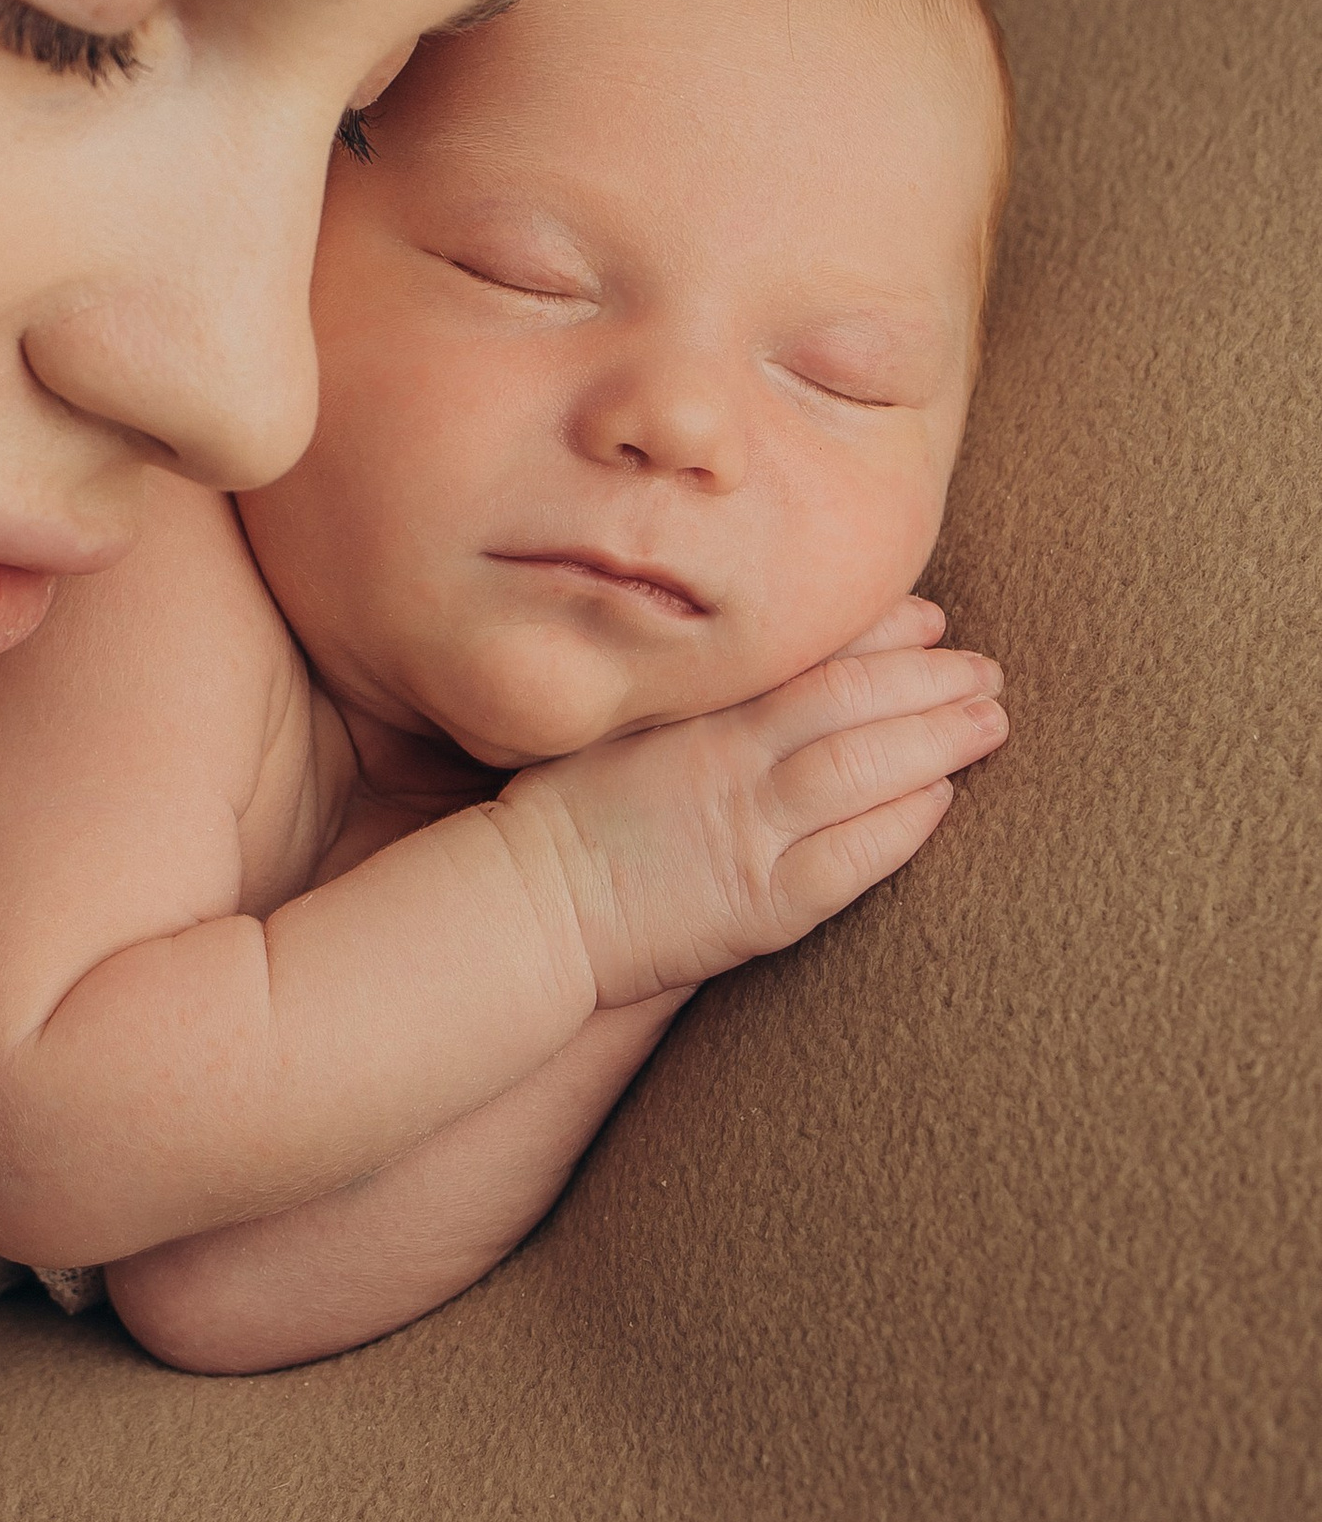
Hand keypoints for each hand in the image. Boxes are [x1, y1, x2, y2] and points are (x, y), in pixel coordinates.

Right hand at [486, 594, 1006, 1008]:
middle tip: (987, 669)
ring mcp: (748, 833)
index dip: (879, 631)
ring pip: (864, 770)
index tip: (929, 616)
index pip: (807, 654)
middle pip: (852, 704)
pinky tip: (942, 801)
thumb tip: (744, 646)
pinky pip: (850, 860)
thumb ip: (685, 689)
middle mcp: (729, 761)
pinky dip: (902, 825)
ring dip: (938, 740)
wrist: (529, 906)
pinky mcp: (761, 906)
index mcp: (696, 711)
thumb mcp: (618, 724)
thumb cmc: (564, 812)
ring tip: (991, 721)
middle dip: (931, 679)